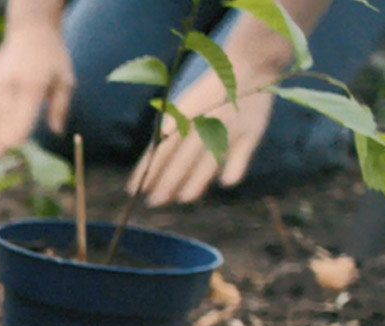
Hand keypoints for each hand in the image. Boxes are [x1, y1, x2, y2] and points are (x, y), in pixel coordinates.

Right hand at [0, 23, 74, 156]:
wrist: (31, 30)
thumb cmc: (52, 58)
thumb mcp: (65, 80)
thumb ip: (60, 107)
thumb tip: (57, 132)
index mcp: (32, 89)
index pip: (20, 120)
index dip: (16, 138)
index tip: (16, 148)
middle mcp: (10, 88)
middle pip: (0, 122)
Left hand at [128, 70, 275, 206]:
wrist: (250, 63)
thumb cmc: (212, 91)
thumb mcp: (186, 106)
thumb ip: (173, 131)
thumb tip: (153, 159)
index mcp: (184, 115)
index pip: (161, 147)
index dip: (148, 169)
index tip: (134, 189)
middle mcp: (202, 122)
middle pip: (181, 157)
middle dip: (167, 181)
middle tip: (154, 203)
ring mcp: (227, 127)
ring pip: (208, 158)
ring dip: (196, 180)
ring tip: (183, 199)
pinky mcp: (250, 131)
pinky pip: (241, 152)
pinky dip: (234, 167)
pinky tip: (226, 182)